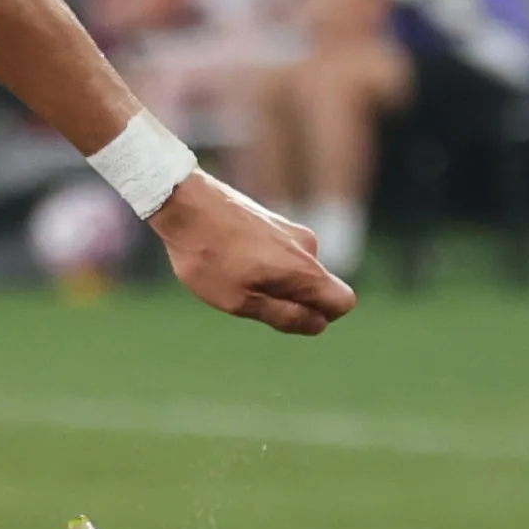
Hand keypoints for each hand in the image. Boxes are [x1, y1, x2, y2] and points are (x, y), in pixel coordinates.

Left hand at [151, 172, 355, 334]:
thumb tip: (317, 324)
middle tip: (246, 294)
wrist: (184, 203)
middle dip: (291, 301)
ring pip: (296, 272)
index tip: (283, 314)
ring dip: (273, 282)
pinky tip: (228, 258)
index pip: (343, 302)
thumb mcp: (241, 301)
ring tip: (231, 273)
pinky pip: (282, 255)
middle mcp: (308, 246)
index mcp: (305, 269)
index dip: (321, 317)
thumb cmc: (208, 256)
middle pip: (317, 288)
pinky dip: (263, 265)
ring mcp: (292, 230)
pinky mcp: (276, 221)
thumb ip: (284, 316)